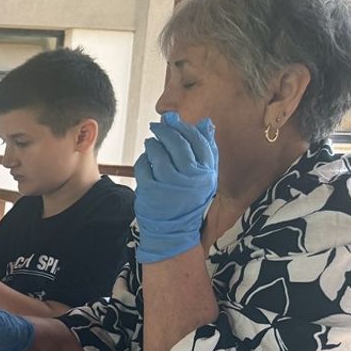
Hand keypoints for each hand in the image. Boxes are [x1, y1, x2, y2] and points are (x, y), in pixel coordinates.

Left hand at [134, 111, 217, 262]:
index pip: (197, 140)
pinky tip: (146, 160)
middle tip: (157, 126)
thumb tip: (205, 122)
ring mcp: (169, 184)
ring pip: (158, 153)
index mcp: (206, 172)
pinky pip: (143, 166)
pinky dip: (143, 160)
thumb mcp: (206, 177)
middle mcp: (190, 177)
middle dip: (166, 130)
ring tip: (151, 143)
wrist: (175, 230)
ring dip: (153, 144)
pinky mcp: (150, 190)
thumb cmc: (190, 199)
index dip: (184, 127)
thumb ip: (206, 150)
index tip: (175, 120)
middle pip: (177, 143)